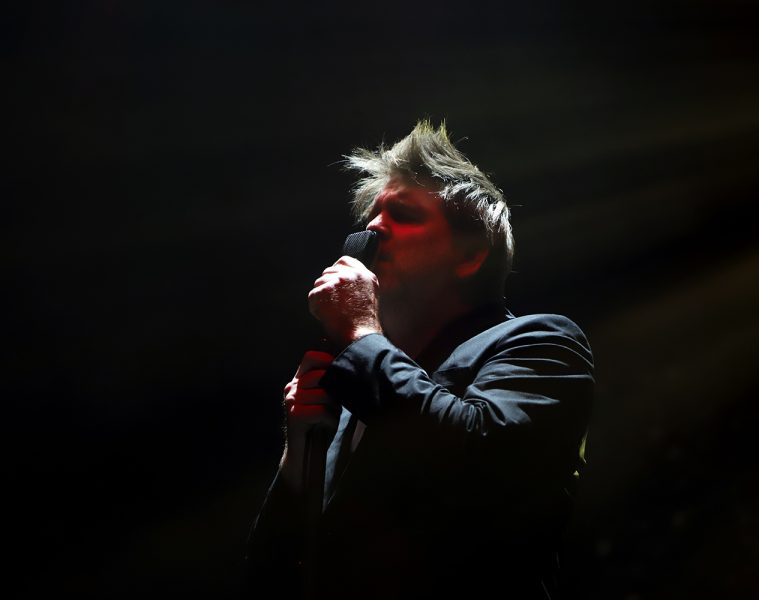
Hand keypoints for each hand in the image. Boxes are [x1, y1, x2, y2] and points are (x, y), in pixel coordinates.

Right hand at [279, 350, 338, 491]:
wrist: (305, 454)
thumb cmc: (321, 423)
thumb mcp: (328, 398)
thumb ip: (332, 382)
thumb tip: (351, 364)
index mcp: (298, 379)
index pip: (311, 357)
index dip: (328, 360)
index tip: (340, 373)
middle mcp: (292, 387)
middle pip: (321, 375)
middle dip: (335, 390)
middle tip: (336, 404)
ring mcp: (291, 401)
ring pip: (324, 393)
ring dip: (334, 407)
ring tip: (331, 416)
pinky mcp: (294, 416)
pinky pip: (321, 410)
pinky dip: (330, 420)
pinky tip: (328, 425)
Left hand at [308, 255, 381, 347]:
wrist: (360, 336)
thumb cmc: (364, 322)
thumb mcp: (369, 295)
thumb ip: (356, 283)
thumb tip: (340, 279)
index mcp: (364, 275)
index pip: (344, 261)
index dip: (336, 270)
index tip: (334, 280)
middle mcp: (351, 275)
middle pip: (328, 272)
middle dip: (327, 286)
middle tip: (335, 303)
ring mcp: (336, 282)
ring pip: (318, 283)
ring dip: (322, 297)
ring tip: (333, 312)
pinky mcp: (323, 292)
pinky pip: (313, 297)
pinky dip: (316, 308)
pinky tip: (327, 316)